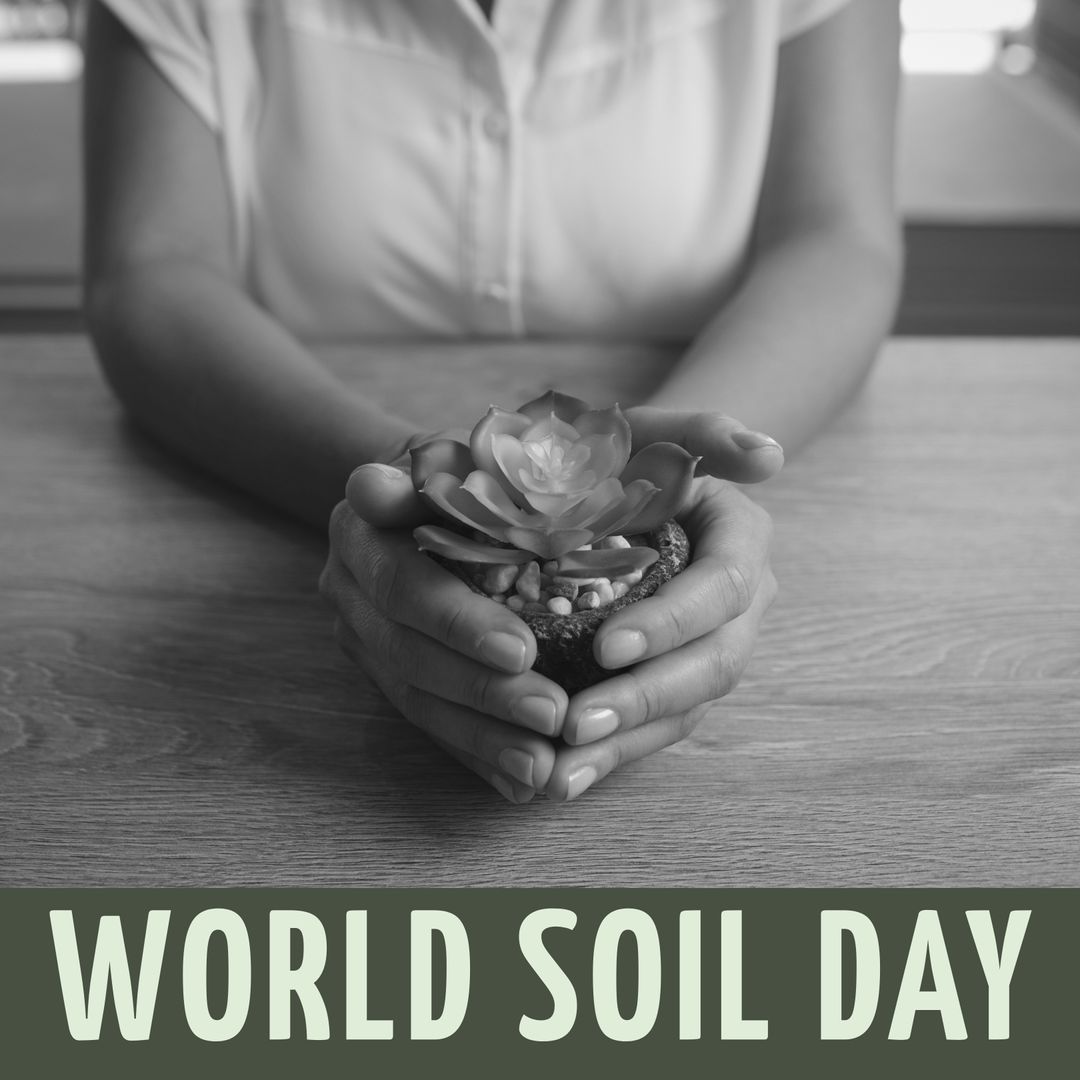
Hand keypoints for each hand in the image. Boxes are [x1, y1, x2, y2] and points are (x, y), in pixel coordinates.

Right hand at [320, 446, 565, 804]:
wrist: (418, 496)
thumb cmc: (455, 468)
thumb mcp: (449, 452)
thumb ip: (426, 468)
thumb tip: (374, 487)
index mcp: (360, 534)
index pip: (403, 584)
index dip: (458, 623)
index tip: (522, 651)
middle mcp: (349, 594)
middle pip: (410, 656)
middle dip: (482, 694)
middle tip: (553, 717)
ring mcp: (363, 641)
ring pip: (417, 701)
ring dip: (482, 738)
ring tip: (543, 767)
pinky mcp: (387, 676)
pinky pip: (428, 724)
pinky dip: (475, 757)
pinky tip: (520, 783)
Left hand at [544, 407, 782, 801]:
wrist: (622, 485)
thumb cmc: (631, 454)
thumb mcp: (655, 429)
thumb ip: (706, 430)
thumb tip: (770, 455)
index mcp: (741, 541)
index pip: (722, 589)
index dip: (672, 623)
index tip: (608, 647)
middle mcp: (739, 603)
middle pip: (714, 663)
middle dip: (648, 697)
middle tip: (579, 723)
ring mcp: (711, 645)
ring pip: (688, 707)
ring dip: (629, 742)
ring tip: (565, 770)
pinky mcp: (678, 679)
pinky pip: (659, 724)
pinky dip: (615, 752)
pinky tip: (565, 777)